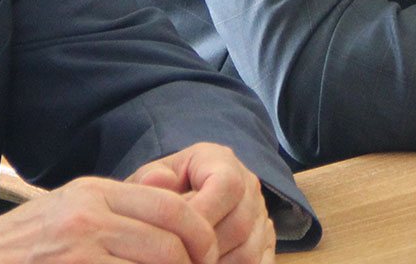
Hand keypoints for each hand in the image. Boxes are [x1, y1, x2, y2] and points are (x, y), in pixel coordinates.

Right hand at [0, 174, 218, 263]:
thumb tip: (176, 227)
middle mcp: (90, 217)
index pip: (172, 207)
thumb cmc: (20, 244)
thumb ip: (117, 213)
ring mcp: (79, 251)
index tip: (208, 255)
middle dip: (195, 263)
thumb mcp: (69, 211)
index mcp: (95, 193)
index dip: (200, 236)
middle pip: (172, 242)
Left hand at [129, 143, 274, 263]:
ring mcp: (260, 214)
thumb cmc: (161, 191)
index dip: (201, 215)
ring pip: (249, 252)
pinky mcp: (266, 240)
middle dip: (204, 250)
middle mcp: (249, 185)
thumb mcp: (149, 178)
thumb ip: (149, 179)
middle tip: (176, 259)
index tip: (170, 237)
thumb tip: (156, 181)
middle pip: (240, 224)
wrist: (177, 200)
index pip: (227, 185)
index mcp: (222, 161)